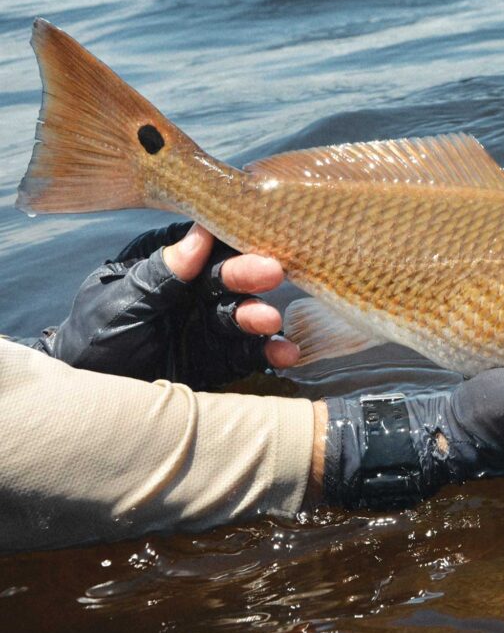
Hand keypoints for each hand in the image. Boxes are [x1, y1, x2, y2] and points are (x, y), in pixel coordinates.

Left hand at [37, 222, 298, 389]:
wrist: (89, 401)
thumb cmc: (93, 338)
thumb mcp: (118, 303)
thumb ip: (160, 275)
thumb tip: (200, 235)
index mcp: (166, 265)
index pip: (203, 243)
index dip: (230, 236)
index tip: (254, 230)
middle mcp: (193, 291)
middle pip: (227, 278)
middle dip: (249, 276)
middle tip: (272, 273)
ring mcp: (207, 325)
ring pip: (240, 316)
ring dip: (258, 317)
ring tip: (270, 321)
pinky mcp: (218, 359)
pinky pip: (246, 353)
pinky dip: (266, 352)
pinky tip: (284, 352)